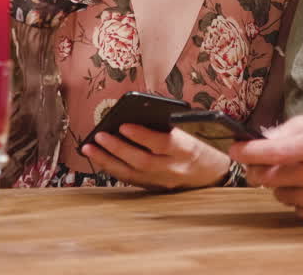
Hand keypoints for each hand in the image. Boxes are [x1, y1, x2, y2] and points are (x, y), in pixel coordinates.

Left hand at [82, 124, 230, 189]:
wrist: (213, 173)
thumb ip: (169, 125)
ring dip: (108, 161)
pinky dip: (113, 169)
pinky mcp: (155, 189)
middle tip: (99, 136)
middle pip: (143, 161)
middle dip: (118, 148)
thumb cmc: (200, 144)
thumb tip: (136, 115)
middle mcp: (175, 169)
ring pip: (132, 174)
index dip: (142, 135)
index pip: (163, 143)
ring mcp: (164, 182)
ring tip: (89, 148)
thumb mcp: (192, 131)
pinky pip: (131, 180)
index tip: (123, 125)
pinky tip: (100, 158)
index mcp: (187, 150)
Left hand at [229, 108, 302, 226]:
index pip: (274, 150)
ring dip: (281, 183)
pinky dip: (298, 198)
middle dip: (258, 168)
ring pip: (279, 193)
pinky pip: (296, 209)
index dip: (248, 150)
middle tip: (262, 162)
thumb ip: (298, 124)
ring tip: (302, 173)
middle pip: (269, 175)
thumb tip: (268, 136)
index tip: (236, 149)